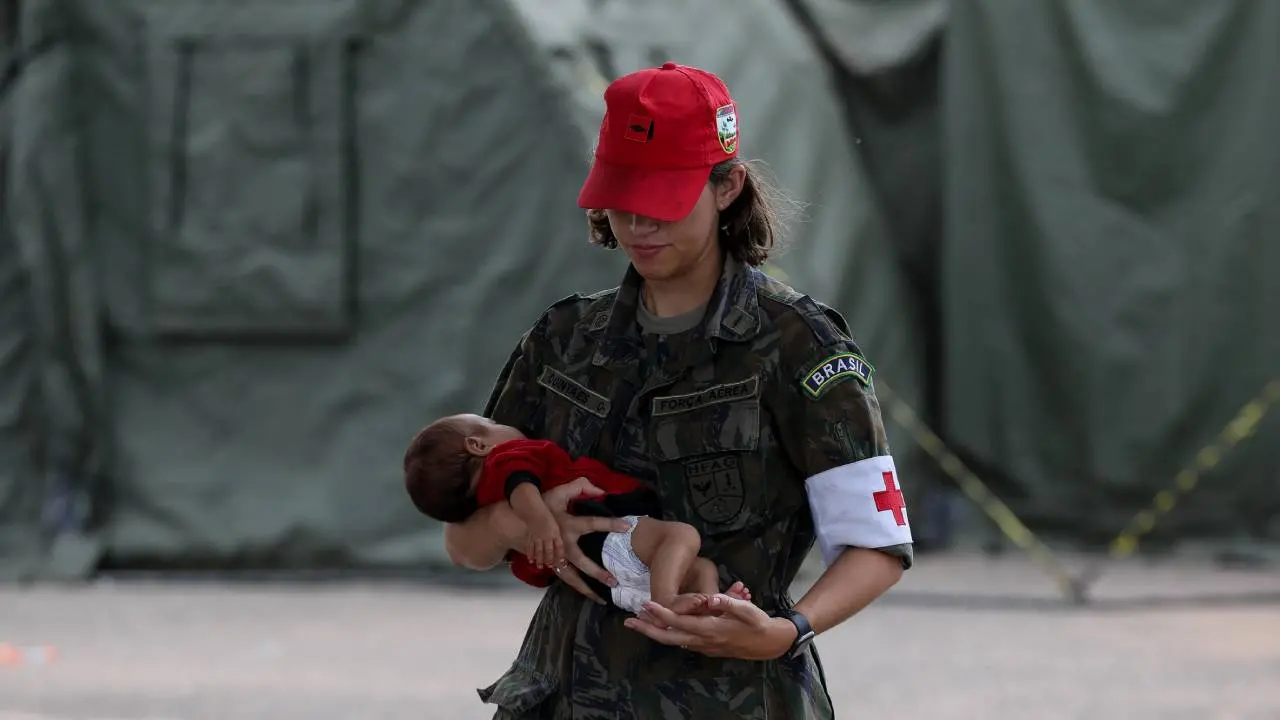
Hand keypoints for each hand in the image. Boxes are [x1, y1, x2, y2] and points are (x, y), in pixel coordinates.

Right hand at [524, 515, 563, 567]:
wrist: (533, 510)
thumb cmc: (545, 513)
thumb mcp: (555, 523)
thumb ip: (557, 534)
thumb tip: (558, 541)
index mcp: (554, 532)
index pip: (559, 546)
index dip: (560, 555)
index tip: (562, 562)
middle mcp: (546, 536)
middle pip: (548, 550)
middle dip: (549, 560)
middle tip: (550, 567)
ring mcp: (537, 537)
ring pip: (539, 551)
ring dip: (539, 559)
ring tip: (540, 567)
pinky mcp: (530, 536)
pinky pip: (530, 547)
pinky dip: (530, 554)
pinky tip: (530, 560)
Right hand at [542, 478, 632, 604]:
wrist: (519, 521)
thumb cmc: (544, 506)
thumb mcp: (560, 492)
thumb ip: (580, 486)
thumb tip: (601, 490)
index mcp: (568, 525)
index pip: (592, 523)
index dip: (609, 524)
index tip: (627, 526)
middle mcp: (562, 544)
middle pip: (581, 562)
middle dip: (597, 573)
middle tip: (613, 582)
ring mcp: (555, 556)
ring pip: (570, 577)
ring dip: (585, 589)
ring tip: (601, 599)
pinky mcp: (551, 563)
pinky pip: (565, 577)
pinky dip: (576, 586)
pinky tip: (588, 594)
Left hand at [623, 594, 797, 659]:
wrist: (769, 644)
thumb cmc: (758, 624)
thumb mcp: (748, 610)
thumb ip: (729, 602)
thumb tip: (712, 597)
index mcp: (710, 629)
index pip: (680, 622)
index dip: (662, 614)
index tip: (646, 604)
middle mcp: (703, 641)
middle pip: (669, 638)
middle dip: (647, 629)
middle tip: (628, 621)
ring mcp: (703, 646)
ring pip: (673, 641)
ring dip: (654, 633)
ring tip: (638, 622)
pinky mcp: (706, 647)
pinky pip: (681, 642)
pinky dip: (667, 635)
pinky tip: (660, 629)